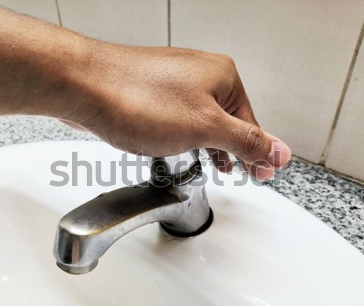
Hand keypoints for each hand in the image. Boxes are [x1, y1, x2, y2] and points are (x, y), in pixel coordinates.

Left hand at [61, 44, 290, 179]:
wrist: (85, 86)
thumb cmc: (139, 101)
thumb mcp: (205, 128)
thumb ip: (245, 141)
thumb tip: (278, 151)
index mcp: (222, 77)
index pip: (251, 124)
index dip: (257, 153)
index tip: (262, 174)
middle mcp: (201, 74)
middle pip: (229, 120)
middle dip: (233, 149)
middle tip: (240, 173)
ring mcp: (175, 82)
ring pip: (203, 119)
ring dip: (211, 144)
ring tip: (215, 165)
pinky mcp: (153, 91)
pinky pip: (180, 117)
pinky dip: (187, 136)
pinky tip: (183, 148)